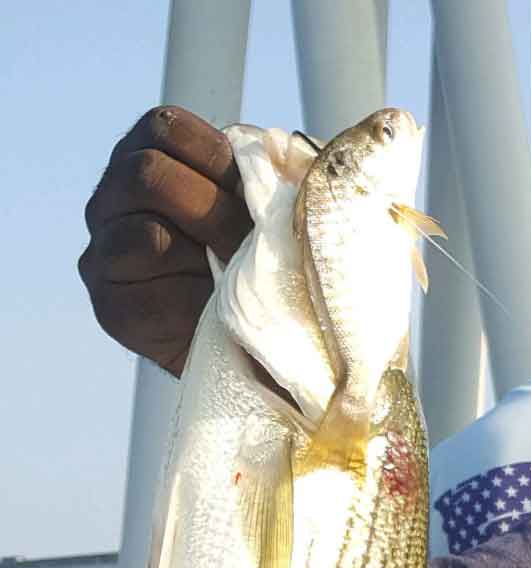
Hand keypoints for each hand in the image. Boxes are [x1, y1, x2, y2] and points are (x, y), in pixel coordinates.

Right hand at [79, 106, 251, 376]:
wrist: (246, 329)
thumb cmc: (256, 251)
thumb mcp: (263, 201)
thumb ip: (261, 172)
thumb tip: (279, 152)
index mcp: (146, 156)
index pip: (165, 127)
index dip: (217, 156)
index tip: (251, 188)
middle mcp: (112, 199)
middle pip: (146, 173)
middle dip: (214, 207)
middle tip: (250, 236)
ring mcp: (102, 253)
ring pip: (143, 234)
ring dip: (206, 252)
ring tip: (238, 269)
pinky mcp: (111, 307)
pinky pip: (148, 294)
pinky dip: (195, 297)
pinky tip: (215, 300)